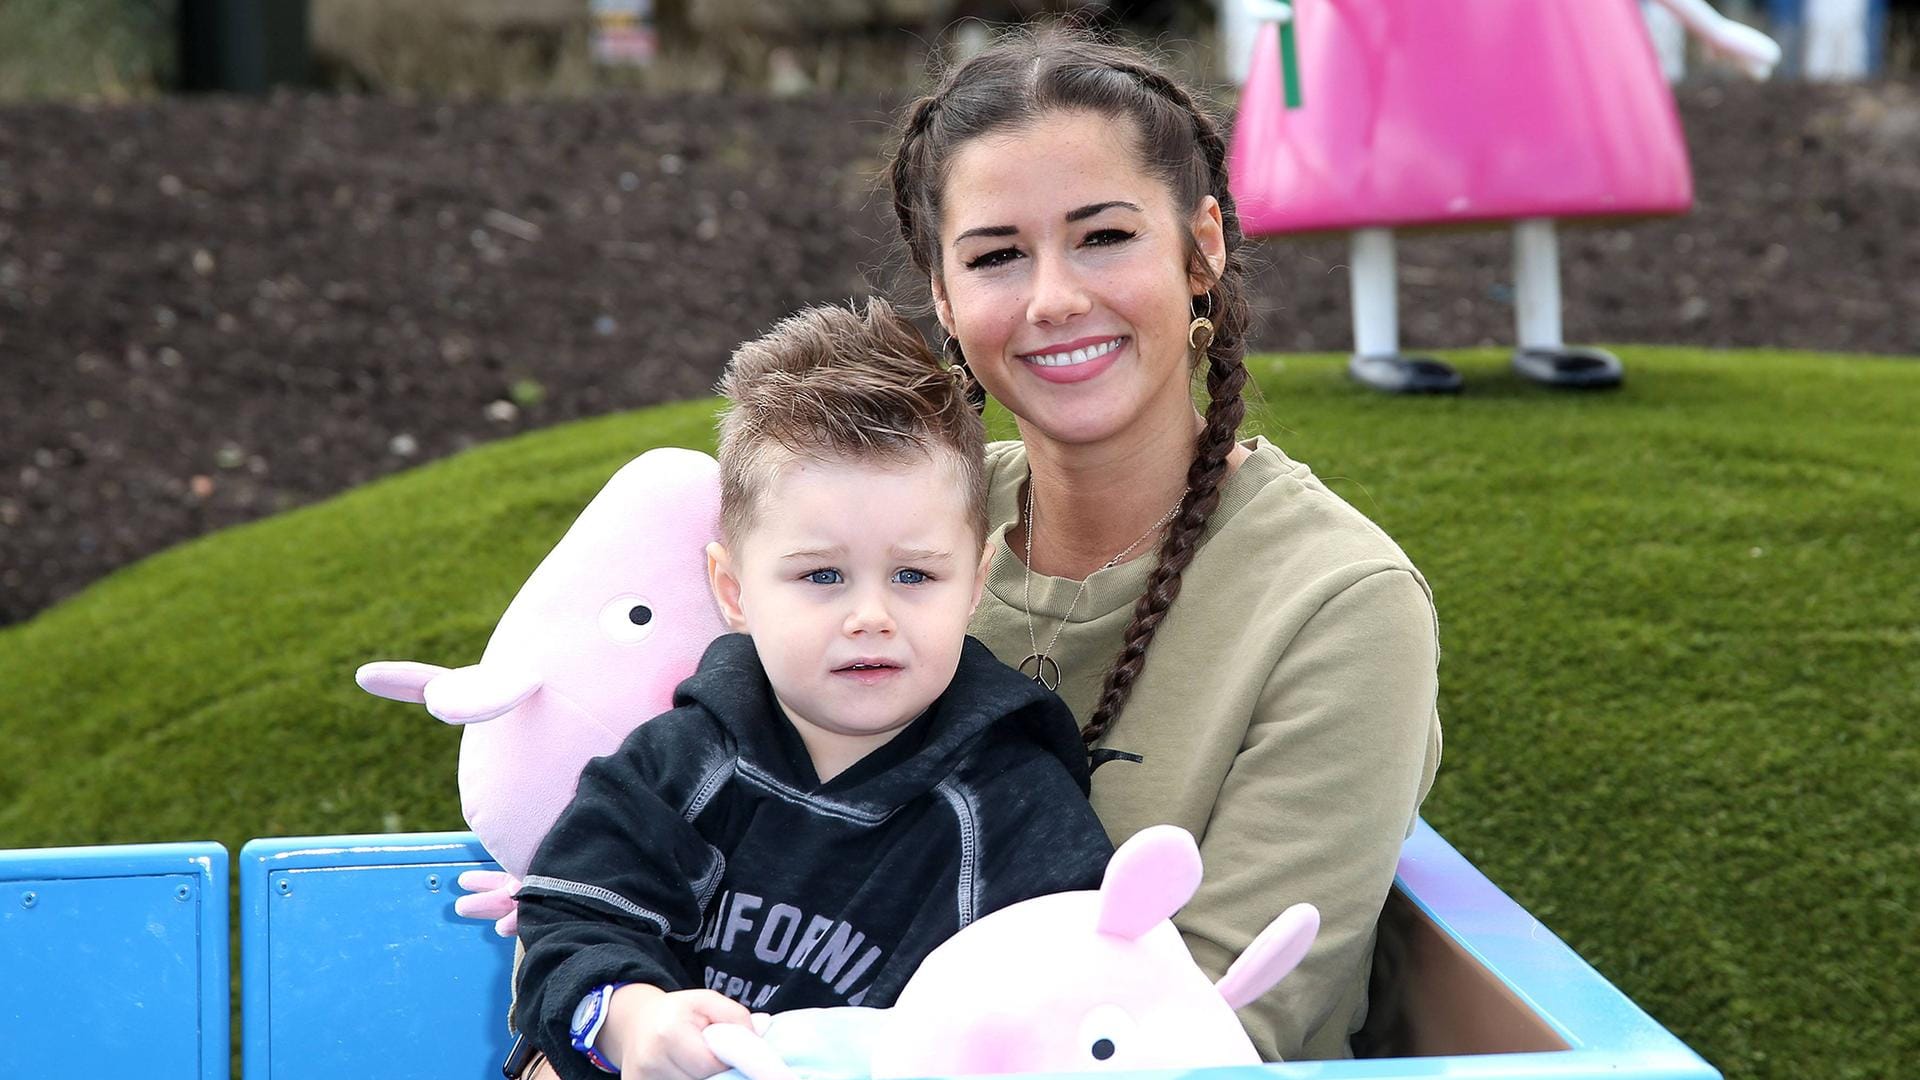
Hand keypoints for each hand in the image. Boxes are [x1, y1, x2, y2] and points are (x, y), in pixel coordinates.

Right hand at [599, 985, 752, 1079]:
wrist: (635, 1024)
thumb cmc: (677, 1013)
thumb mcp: (707, 1001)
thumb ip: (736, 1017)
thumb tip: (759, 1037)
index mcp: (668, 1032)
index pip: (711, 1065)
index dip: (726, 1061)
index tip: (728, 1054)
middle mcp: (650, 1060)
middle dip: (713, 1072)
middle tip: (710, 1057)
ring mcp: (641, 1078)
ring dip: (699, 1078)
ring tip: (694, 1063)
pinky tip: (682, 1070)